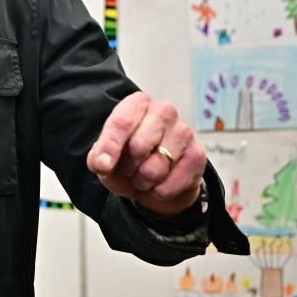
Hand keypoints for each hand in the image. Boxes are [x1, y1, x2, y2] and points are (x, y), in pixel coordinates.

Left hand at [86, 92, 204, 216]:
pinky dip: (159, 192)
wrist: (158, 183)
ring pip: (155, 168)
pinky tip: (159, 186)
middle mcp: (164, 111)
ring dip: (143, 182)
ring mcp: (184, 132)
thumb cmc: (129, 161)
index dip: (110, 146)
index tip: (102, 165)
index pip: (121, 122)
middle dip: (128, 167)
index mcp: (138, 104)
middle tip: (129, 170)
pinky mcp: (198, 155)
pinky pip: (172, 183)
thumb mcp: (106, 160)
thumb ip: (99, 158)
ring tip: (143, 178)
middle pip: (138, 146)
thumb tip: (102, 163)